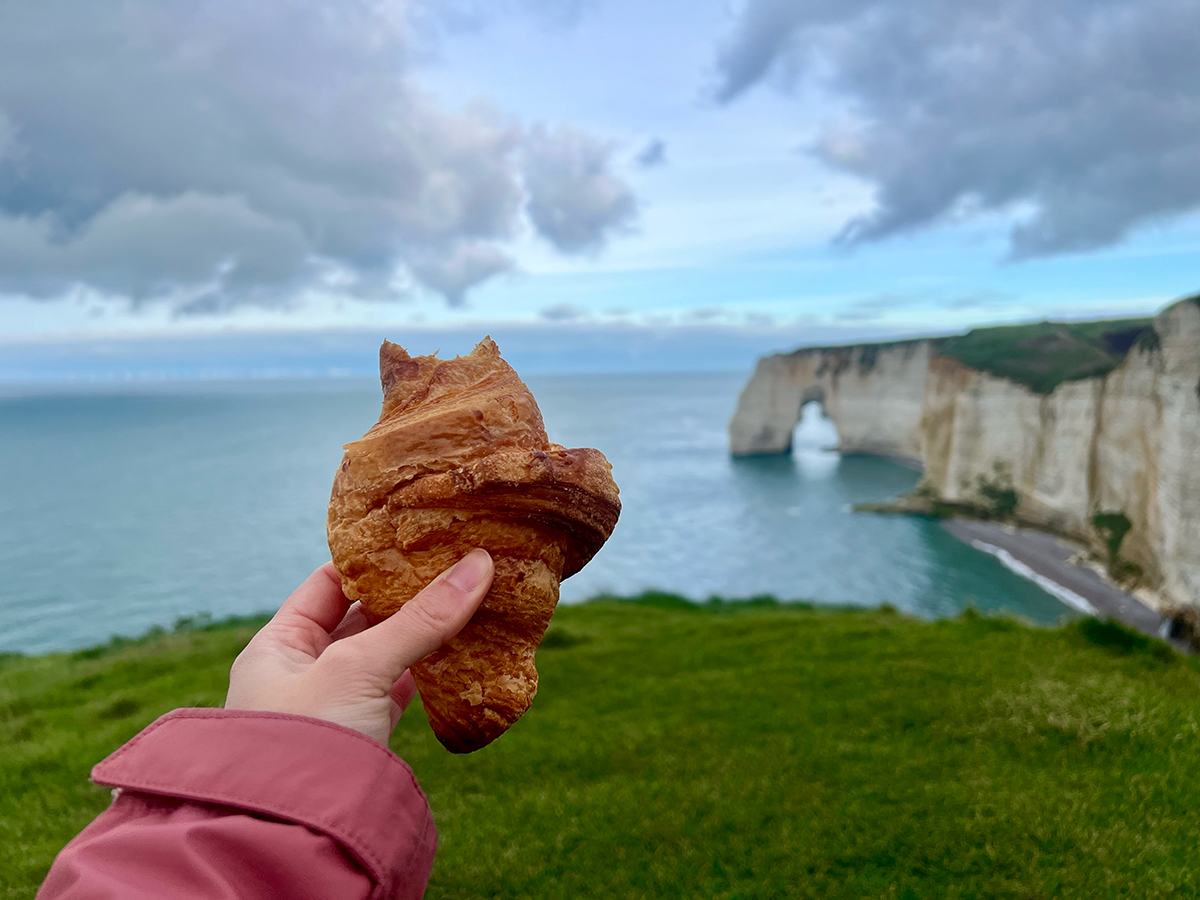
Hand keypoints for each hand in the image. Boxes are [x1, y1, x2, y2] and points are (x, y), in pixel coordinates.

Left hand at [226, 549, 493, 744]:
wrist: (295, 839)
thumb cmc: (305, 742)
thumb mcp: (360, 668)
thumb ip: (421, 618)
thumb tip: (480, 563)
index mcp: (278, 646)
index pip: (329, 583)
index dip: (373, 559)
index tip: (419, 536)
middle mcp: (301, 672)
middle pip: (362, 616)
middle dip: (408, 593)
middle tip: (457, 562)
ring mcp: (334, 706)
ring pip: (386, 654)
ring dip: (424, 632)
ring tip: (470, 598)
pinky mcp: (364, 736)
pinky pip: (400, 690)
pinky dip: (429, 671)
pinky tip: (462, 652)